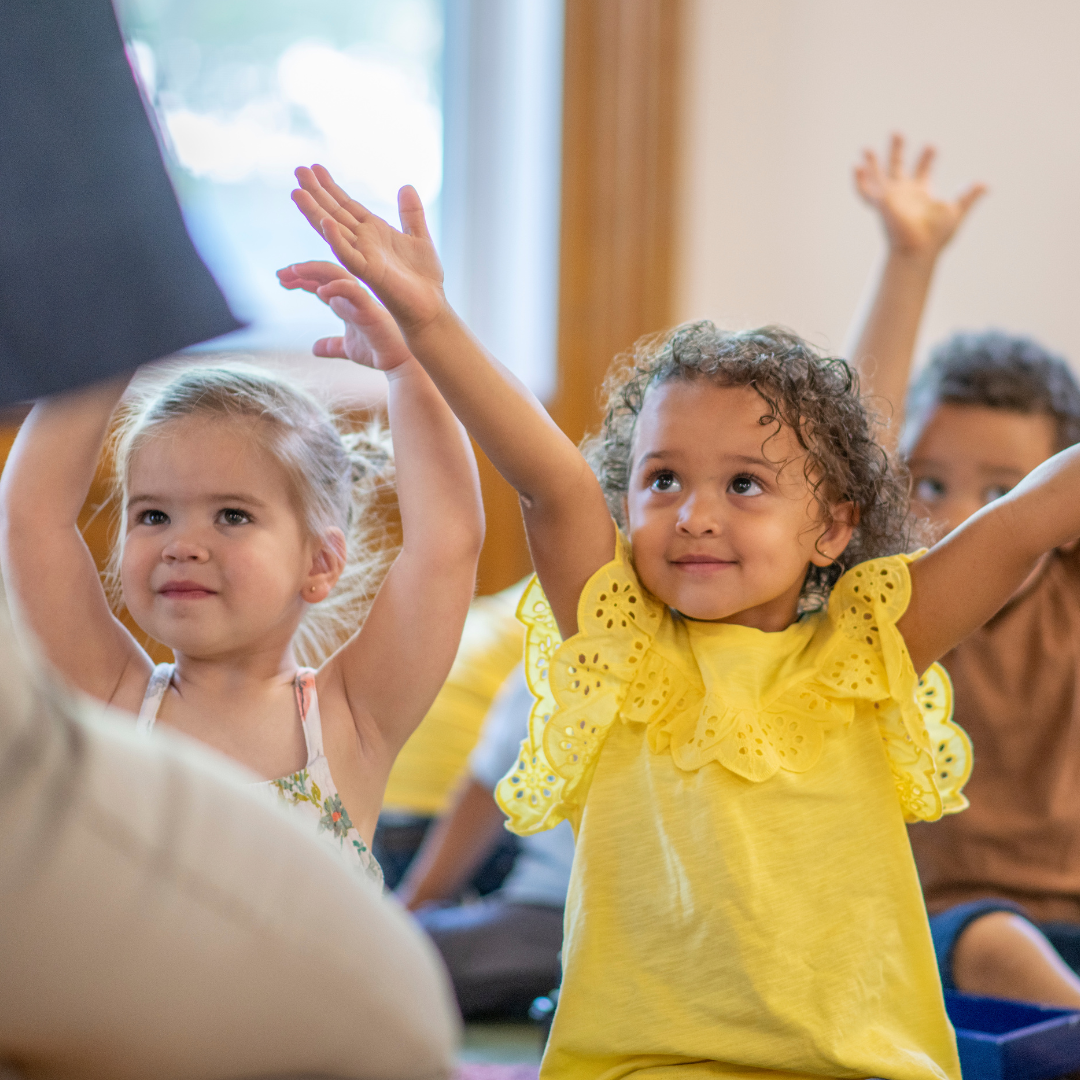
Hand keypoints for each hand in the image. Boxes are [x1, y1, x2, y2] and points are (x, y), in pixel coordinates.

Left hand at [277, 260, 412, 371]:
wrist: (400, 364)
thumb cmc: (378, 352)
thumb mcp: (347, 348)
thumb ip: (332, 345)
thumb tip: (315, 348)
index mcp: (346, 302)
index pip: (320, 283)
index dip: (300, 279)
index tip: (281, 280)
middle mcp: (352, 296)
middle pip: (324, 273)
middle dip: (301, 271)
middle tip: (280, 274)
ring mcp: (361, 299)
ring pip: (336, 273)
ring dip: (313, 270)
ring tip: (293, 272)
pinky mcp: (369, 309)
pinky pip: (352, 291)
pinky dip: (336, 287)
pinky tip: (320, 292)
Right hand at [291, 165, 446, 334]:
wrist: (431, 307)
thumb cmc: (425, 278)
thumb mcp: (420, 237)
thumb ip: (411, 213)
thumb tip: (406, 186)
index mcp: (374, 232)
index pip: (346, 205)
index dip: (331, 187)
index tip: (315, 168)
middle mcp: (364, 243)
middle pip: (334, 213)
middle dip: (316, 193)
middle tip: (298, 170)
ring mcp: (364, 257)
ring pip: (333, 231)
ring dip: (315, 212)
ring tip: (297, 193)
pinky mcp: (369, 273)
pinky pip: (349, 256)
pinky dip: (337, 239)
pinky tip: (326, 223)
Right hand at [855, 134, 986, 258]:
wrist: (919, 249)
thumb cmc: (935, 236)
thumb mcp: (956, 211)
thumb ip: (968, 196)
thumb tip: (985, 185)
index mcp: (921, 193)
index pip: (923, 170)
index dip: (927, 158)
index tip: (931, 147)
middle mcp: (904, 193)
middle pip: (898, 167)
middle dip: (897, 150)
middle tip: (897, 132)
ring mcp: (890, 198)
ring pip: (878, 177)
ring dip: (872, 163)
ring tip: (865, 149)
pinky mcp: (880, 204)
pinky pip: (866, 192)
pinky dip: (859, 181)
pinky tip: (855, 167)